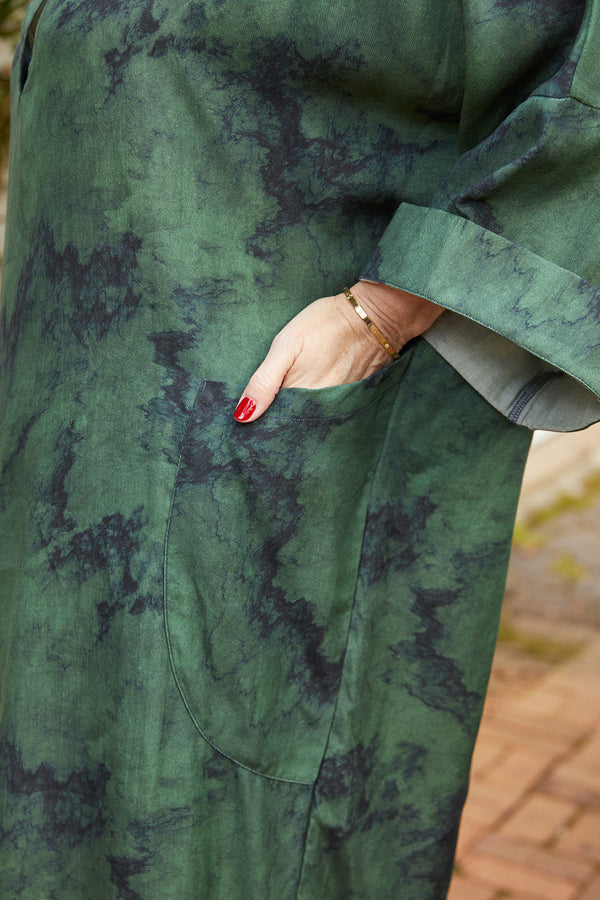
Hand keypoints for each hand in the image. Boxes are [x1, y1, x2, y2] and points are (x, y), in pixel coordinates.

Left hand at [233, 281, 442, 421]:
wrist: (373, 317)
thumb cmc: (326, 325)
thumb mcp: (286, 346)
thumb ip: (264, 382)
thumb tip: (243, 416)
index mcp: (300, 399)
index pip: (272, 424)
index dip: (259, 422)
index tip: (247, 418)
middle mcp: (319, 411)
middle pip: (290, 426)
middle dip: (276, 422)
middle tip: (267, 407)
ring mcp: (336, 408)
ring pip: (307, 421)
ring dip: (295, 417)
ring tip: (289, 400)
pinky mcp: (349, 402)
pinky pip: (325, 413)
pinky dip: (315, 409)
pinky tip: (309, 396)